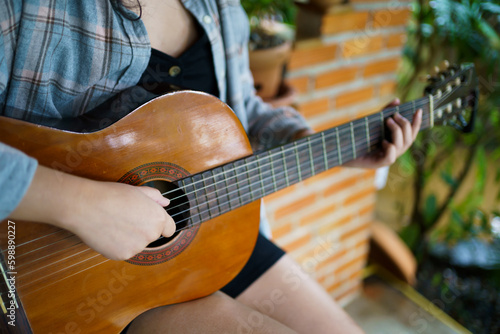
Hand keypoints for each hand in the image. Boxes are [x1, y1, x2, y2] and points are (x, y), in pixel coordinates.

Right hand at [11, 166, 175, 259]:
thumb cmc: (111, 195)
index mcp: (158, 218)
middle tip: (125, 217)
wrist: (85, 206)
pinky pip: (124, 251)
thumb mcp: (137, 190)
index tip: (151, 222)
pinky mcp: (122, 255)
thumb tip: (166, 202)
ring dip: (130, 237)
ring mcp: (136, 247)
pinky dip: (117, 245)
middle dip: (143, 229)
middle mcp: (151, 235)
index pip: (170, 229)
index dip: (162, 225)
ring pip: (137, 244)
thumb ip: (155, 198)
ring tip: (114, 222)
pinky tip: (108, 232)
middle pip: (152, 236)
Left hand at [345, 98, 421, 168]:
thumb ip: (385, 112)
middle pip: (409, 139)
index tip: (418, 110)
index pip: (411, 133)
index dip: (416, 123)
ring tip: (388, 121)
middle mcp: (394, 151)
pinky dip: (390, 148)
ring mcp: (386, 158)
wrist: (342, 149)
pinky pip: (390, 157)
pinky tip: (383, 141)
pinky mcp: (378, 164)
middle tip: (394, 115)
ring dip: (397, 131)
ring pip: (401, 146)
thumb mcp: (374, 122)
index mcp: (395, 142)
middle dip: (404, 125)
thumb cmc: (358, 136)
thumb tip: (397, 100)